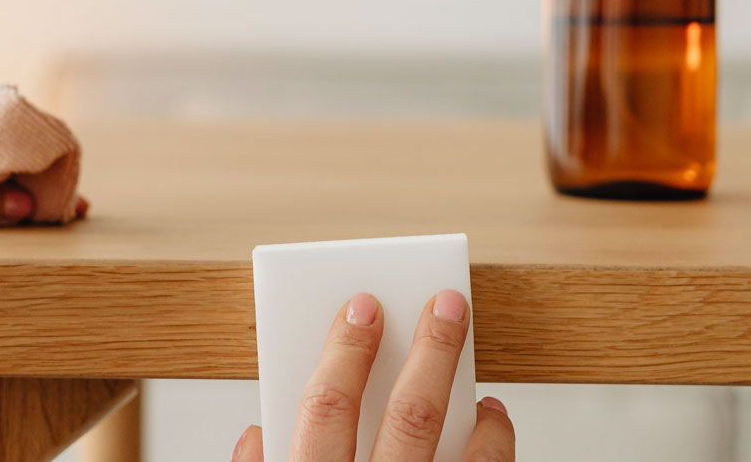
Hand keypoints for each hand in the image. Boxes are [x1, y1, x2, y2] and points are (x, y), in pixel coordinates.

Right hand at [233, 290, 513, 461]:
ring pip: (463, 456)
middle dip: (431, 351)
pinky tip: (492, 422)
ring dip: (472, 402)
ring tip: (470, 359)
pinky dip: (496, 446)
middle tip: (445, 304)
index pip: (327, 409)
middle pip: (410, 418)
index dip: (346, 350)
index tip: (362, 305)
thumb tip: (254, 436)